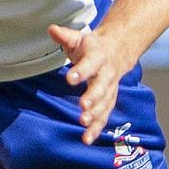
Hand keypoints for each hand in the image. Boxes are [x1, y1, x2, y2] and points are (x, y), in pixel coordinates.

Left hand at [48, 25, 128, 144]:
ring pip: (105, 103)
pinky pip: (104, 116)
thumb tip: (51, 29)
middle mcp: (106, 74)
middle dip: (93, 97)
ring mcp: (110, 89)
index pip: (89, 64)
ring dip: (95, 115)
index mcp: (98, 57)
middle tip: (82, 107)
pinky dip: (97, 128)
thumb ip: (65, 36)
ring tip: (83, 124)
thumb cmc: (91, 46)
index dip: (81, 71)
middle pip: (101, 87)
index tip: (69, 78)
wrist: (117, 51)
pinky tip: (87, 139)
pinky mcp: (108, 101)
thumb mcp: (78, 38)